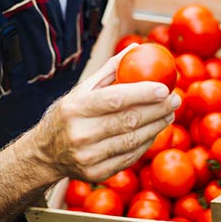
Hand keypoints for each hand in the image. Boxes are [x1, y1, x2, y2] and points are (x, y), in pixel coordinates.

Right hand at [31, 47, 180, 182]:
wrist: (45, 153)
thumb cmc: (70, 113)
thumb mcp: (82, 89)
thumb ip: (110, 70)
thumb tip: (136, 48)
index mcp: (76, 108)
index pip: (115, 99)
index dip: (142, 93)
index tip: (164, 87)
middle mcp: (80, 134)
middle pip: (128, 121)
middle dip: (157, 109)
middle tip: (175, 99)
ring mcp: (88, 156)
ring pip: (133, 140)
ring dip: (157, 126)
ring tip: (170, 113)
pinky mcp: (96, 173)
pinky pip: (130, 157)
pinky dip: (146, 143)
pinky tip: (155, 131)